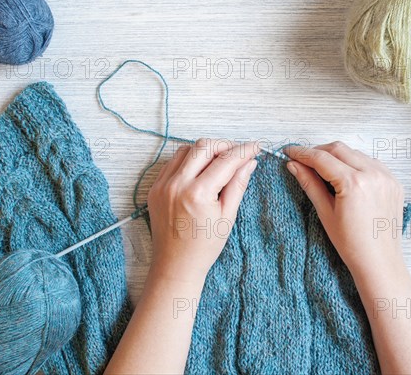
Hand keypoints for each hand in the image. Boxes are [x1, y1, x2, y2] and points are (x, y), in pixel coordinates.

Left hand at [147, 139, 259, 282]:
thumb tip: (249, 162)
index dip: (244, 150)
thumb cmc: (204, 246)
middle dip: (224, 145)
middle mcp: (177, 184)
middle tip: (239, 152)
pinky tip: (201, 169)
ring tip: (220, 160)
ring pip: (186, 150)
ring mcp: (162, 185)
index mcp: (198, 193)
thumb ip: (238, 184)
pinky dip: (189, 160)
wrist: (175, 265)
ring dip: (205, 150)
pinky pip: (172, 162)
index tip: (255, 146)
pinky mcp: (155, 188)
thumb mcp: (227, 216)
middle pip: (204, 146)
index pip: (226, 160)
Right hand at [285, 142, 404, 278]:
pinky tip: (345, 175)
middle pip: (338, 149)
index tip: (290, 152)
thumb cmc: (352, 244)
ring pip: (355, 153)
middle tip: (303, 160)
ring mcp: (386, 177)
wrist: (379, 261)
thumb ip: (309, 184)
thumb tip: (294, 165)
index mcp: (354, 183)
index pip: (321, 158)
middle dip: (318, 151)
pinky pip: (371, 162)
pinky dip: (355, 163)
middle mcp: (373, 175)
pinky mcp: (394, 181)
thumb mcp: (325, 213)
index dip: (302, 153)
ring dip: (337, 156)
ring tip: (323, 170)